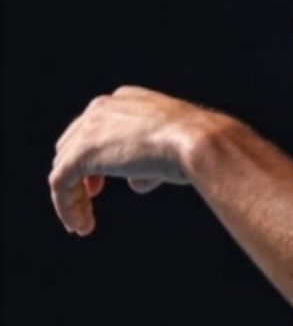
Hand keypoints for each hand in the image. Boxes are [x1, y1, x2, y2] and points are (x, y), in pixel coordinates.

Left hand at [48, 85, 225, 235]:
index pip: (94, 129)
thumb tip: (137, 182)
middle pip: (72, 144)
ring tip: (85, 222)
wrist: (198, 141)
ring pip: (65, 167)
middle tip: (91, 199)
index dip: (93, 160)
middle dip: (79, 175)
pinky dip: (67, 207)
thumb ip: (147, 161)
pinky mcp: (82, 152)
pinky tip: (82, 225)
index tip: (98, 185)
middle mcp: (104, 106)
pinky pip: (61, 184)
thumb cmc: (195, 145)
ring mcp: (90, 127)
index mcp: (125, 99)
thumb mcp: (171, 148)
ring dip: (72, 197)